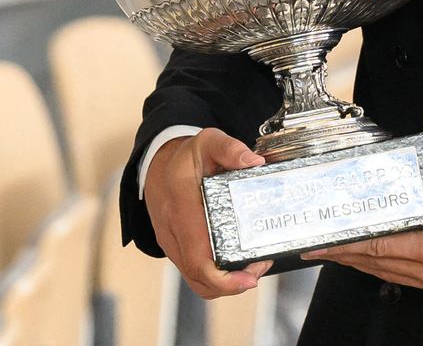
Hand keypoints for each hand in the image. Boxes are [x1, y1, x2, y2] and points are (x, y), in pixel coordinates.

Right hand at [144, 128, 272, 299]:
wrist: (158, 166)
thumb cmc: (186, 157)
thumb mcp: (208, 142)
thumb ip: (230, 148)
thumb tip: (254, 162)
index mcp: (181, 204)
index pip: (197, 254)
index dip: (222, 276)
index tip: (248, 277)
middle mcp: (172, 229)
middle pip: (198, 274)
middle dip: (232, 283)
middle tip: (261, 267)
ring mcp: (172, 242)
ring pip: (196, 279)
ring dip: (226, 283)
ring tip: (255, 266)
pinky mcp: (176, 248)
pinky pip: (194, 272)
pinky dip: (216, 277)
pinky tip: (239, 264)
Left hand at [302, 107, 422, 298]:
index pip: (382, 248)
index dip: (351, 245)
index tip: (326, 242)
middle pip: (380, 267)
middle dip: (348, 256)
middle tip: (321, 248)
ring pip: (392, 276)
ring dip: (365, 265)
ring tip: (343, 253)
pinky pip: (408, 280)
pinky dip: (389, 269)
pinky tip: (383, 260)